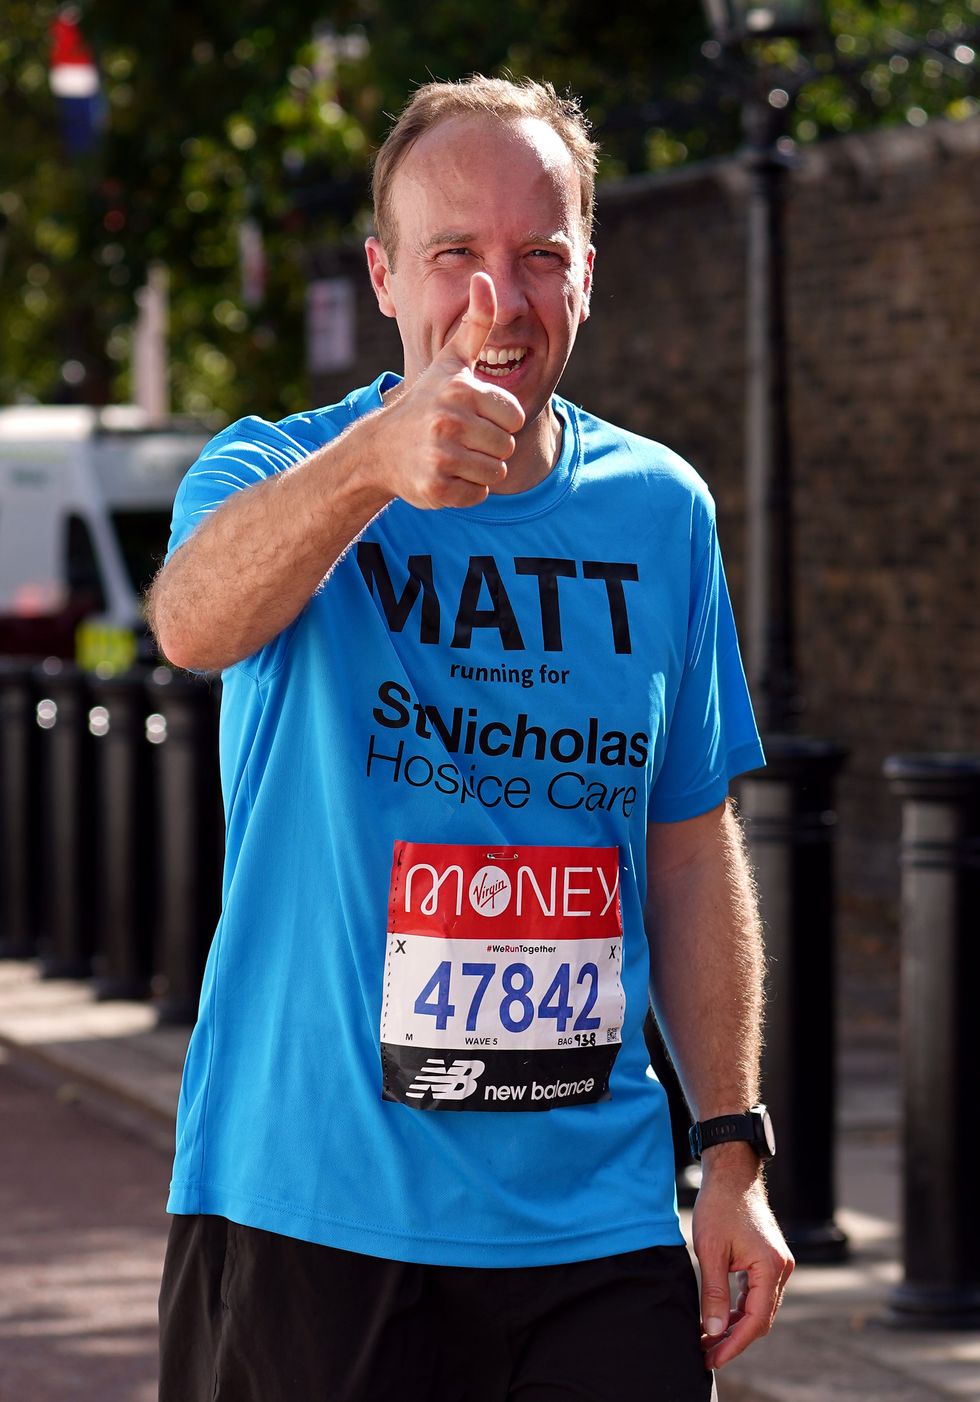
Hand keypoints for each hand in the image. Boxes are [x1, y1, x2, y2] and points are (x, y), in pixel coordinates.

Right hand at [377, 273, 525, 509]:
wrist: (380, 448)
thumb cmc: (426, 401)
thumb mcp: (450, 361)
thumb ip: (476, 323)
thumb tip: (485, 277)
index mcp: (460, 390)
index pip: (514, 416)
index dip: (498, 420)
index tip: (471, 416)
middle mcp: (449, 422)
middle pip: (506, 446)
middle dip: (489, 447)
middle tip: (460, 439)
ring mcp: (440, 456)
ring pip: (494, 473)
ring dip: (479, 469)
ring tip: (453, 455)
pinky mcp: (435, 487)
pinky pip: (477, 495)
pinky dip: (465, 490)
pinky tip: (444, 474)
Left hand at [692, 1158, 793, 1370]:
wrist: (731, 1173)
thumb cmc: (719, 1206)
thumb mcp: (711, 1251)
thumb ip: (714, 1294)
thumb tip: (713, 1331)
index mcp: (770, 1267)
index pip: (755, 1321)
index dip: (733, 1344)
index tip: (712, 1358)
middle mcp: (781, 1268)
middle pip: (761, 1318)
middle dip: (733, 1339)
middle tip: (706, 1353)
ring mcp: (778, 1263)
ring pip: (760, 1307)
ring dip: (736, 1325)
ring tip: (709, 1338)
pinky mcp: (770, 1259)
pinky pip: (759, 1293)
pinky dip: (741, 1307)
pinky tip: (722, 1316)